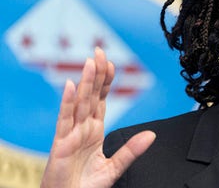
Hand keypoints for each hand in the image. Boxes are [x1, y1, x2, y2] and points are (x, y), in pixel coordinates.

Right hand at [40, 48, 155, 187]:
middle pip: (91, 95)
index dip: (106, 82)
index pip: (101, 100)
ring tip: (91, 61)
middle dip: (96, 74)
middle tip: (100, 51)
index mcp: (94, 131)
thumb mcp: (114, 167)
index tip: (112, 63)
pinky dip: (67, 102)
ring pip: (80, 102)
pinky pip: (64, 120)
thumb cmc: (85, 187)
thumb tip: (151, 134)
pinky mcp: (61, 144)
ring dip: (85, 81)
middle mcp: (82, 128)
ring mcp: (70, 134)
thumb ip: (132, 150)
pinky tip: (71, 85)